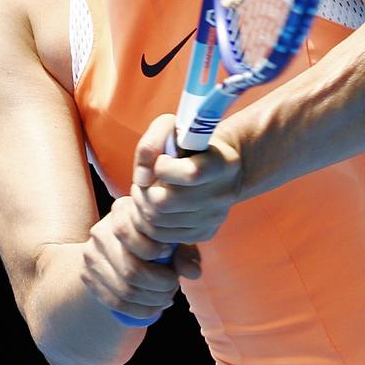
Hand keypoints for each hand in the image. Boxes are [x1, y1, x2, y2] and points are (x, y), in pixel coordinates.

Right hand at [80, 194, 200, 324]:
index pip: (131, 233)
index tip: (170, 254)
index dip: (156, 250)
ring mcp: (91, 255)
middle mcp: (101, 231)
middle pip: (131, 269)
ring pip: (125, 289)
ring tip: (166, 297)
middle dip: (160, 285)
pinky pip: (115, 302)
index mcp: (121, 211)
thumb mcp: (172, 239)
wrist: (118, 248)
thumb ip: (185, 252)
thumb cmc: (154, 240)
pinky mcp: (87, 277)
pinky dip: (139, 311)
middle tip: (173, 285)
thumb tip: (192, 271)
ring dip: (152, 300)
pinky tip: (154, 308)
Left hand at [130, 114, 241, 245]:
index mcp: (221, 163)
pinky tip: (154, 207)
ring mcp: (215, 216)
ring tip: (149, 191)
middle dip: (144, 190)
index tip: (162, 160)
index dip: (164, 168)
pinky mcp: (205, 233)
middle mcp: (223, 193)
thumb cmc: (191, 143)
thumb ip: (151, 144)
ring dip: (143, 205)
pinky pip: (163, 235)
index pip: (190, 174)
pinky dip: (149, 222)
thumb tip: (142, 179)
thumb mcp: (172, 128)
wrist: (220, 165)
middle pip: (165, 202)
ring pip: (159, 221)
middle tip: (145, 181)